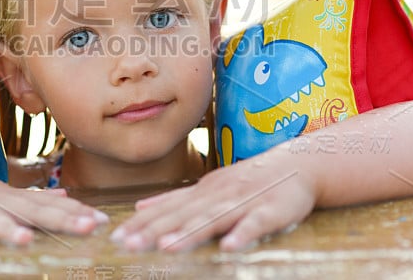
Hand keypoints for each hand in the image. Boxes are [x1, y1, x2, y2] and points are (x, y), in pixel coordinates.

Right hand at [0, 163, 108, 248]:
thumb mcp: (1, 194)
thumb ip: (32, 198)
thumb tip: (65, 197)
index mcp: (10, 199)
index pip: (49, 206)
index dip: (75, 213)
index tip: (103, 221)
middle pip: (30, 210)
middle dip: (59, 219)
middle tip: (87, 227)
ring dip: (5, 228)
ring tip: (24, 240)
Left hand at [111, 152, 316, 251]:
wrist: (296, 164)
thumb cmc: (248, 181)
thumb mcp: (207, 187)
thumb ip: (175, 200)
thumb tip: (138, 208)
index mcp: (201, 193)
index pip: (166, 210)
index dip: (141, 225)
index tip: (116, 238)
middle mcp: (217, 195)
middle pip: (183, 216)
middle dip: (154, 231)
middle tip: (127, 245)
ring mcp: (243, 201)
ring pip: (214, 219)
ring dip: (190, 233)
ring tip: (167, 247)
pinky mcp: (271, 210)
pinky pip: (256, 224)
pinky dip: (243, 234)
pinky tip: (230, 248)